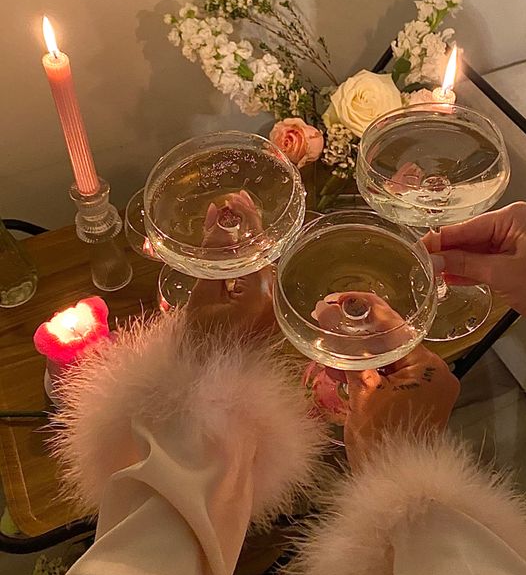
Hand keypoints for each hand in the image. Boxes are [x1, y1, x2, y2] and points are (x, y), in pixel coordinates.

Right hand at [187, 191, 275, 336]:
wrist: (205, 375)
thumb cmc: (199, 339)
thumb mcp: (202, 295)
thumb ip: (214, 257)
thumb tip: (220, 218)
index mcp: (260, 298)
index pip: (257, 249)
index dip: (248, 220)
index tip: (236, 199)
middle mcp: (275, 302)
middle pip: (264, 254)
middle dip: (249, 228)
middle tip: (232, 204)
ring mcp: (276, 308)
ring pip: (264, 265)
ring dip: (249, 245)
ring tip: (232, 220)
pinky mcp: (273, 312)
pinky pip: (264, 279)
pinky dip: (251, 262)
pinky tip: (238, 248)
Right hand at [426, 202, 525, 321]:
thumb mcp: (501, 274)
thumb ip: (465, 265)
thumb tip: (433, 260)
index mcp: (512, 217)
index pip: (467, 228)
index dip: (440, 240)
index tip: (417, 249)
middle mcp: (512, 223)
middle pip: (469, 237)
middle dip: (446, 253)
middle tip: (419, 265)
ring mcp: (514, 240)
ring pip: (476, 250)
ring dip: (456, 263)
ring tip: (429, 274)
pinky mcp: (515, 258)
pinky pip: (486, 260)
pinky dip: (470, 270)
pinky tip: (450, 278)